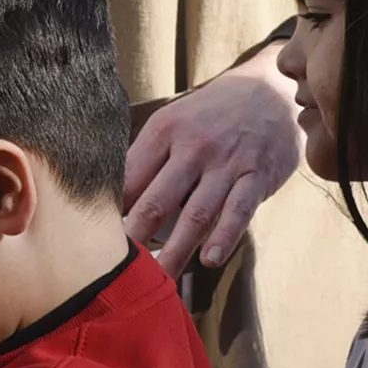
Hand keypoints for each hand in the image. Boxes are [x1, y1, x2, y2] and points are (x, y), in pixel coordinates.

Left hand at [125, 44, 302, 270]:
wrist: (270, 90)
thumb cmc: (211, 114)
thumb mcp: (175, 121)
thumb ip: (148, 157)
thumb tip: (115, 198)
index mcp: (165, 130)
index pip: (131, 176)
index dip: (113, 209)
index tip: (97, 236)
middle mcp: (194, 146)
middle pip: (158, 198)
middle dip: (135, 234)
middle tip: (117, 267)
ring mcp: (227, 162)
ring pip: (197, 212)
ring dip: (176, 248)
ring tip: (159, 277)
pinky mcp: (257, 176)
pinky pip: (238, 210)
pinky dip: (224, 236)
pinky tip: (209, 260)